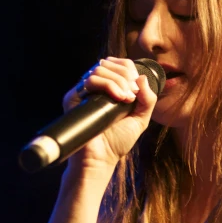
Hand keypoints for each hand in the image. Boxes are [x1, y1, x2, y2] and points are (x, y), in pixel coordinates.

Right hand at [62, 57, 157, 172]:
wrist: (101, 159)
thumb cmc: (118, 141)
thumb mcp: (141, 119)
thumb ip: (148, 100)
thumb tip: (142, 77)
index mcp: (110, 88)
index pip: (118, 64)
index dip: (129, 69)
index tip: (137, 88)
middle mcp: (95, 87)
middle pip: (109, 63)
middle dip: (126, 76)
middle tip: (133, 95)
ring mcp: (83, 92)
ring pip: (100, 69)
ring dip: (119, 81)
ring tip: (127, 99)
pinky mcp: (73, 98)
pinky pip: (89, 81)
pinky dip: (108, 85)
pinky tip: (119, 98)